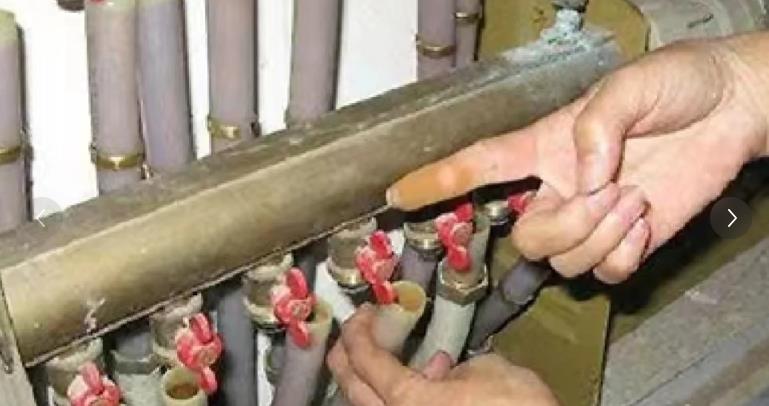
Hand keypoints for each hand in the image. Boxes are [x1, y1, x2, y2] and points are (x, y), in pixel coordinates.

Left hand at [327, 305, 557, 405]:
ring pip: (371, 404)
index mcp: (408, 401)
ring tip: (385, 351)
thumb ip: (455, 366)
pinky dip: (399, 394)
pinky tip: (425, 381)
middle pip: (352, 387)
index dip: (358, 331)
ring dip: (371, 376)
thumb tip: (440, 368)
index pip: (365, 360)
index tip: (363, 311)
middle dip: (346, 355)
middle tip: (357, 329)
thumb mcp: (490, 371)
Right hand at [386, 34, 768, 282]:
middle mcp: (560, 188)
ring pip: (564, 259)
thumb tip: (583, 181)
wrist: (732, 110)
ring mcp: (591, 219)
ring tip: (637, 198)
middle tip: (611, 194)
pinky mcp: (625, 241)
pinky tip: (643, 223)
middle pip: (527, 236)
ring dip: (603, 235)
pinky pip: (602, 274)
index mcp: (545, 146)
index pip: (479, 165)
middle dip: (566, 227)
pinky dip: (622, 255)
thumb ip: (597, 127)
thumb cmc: (675, 84)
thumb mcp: (630, 86)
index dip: (436, 180)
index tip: (397, 193)